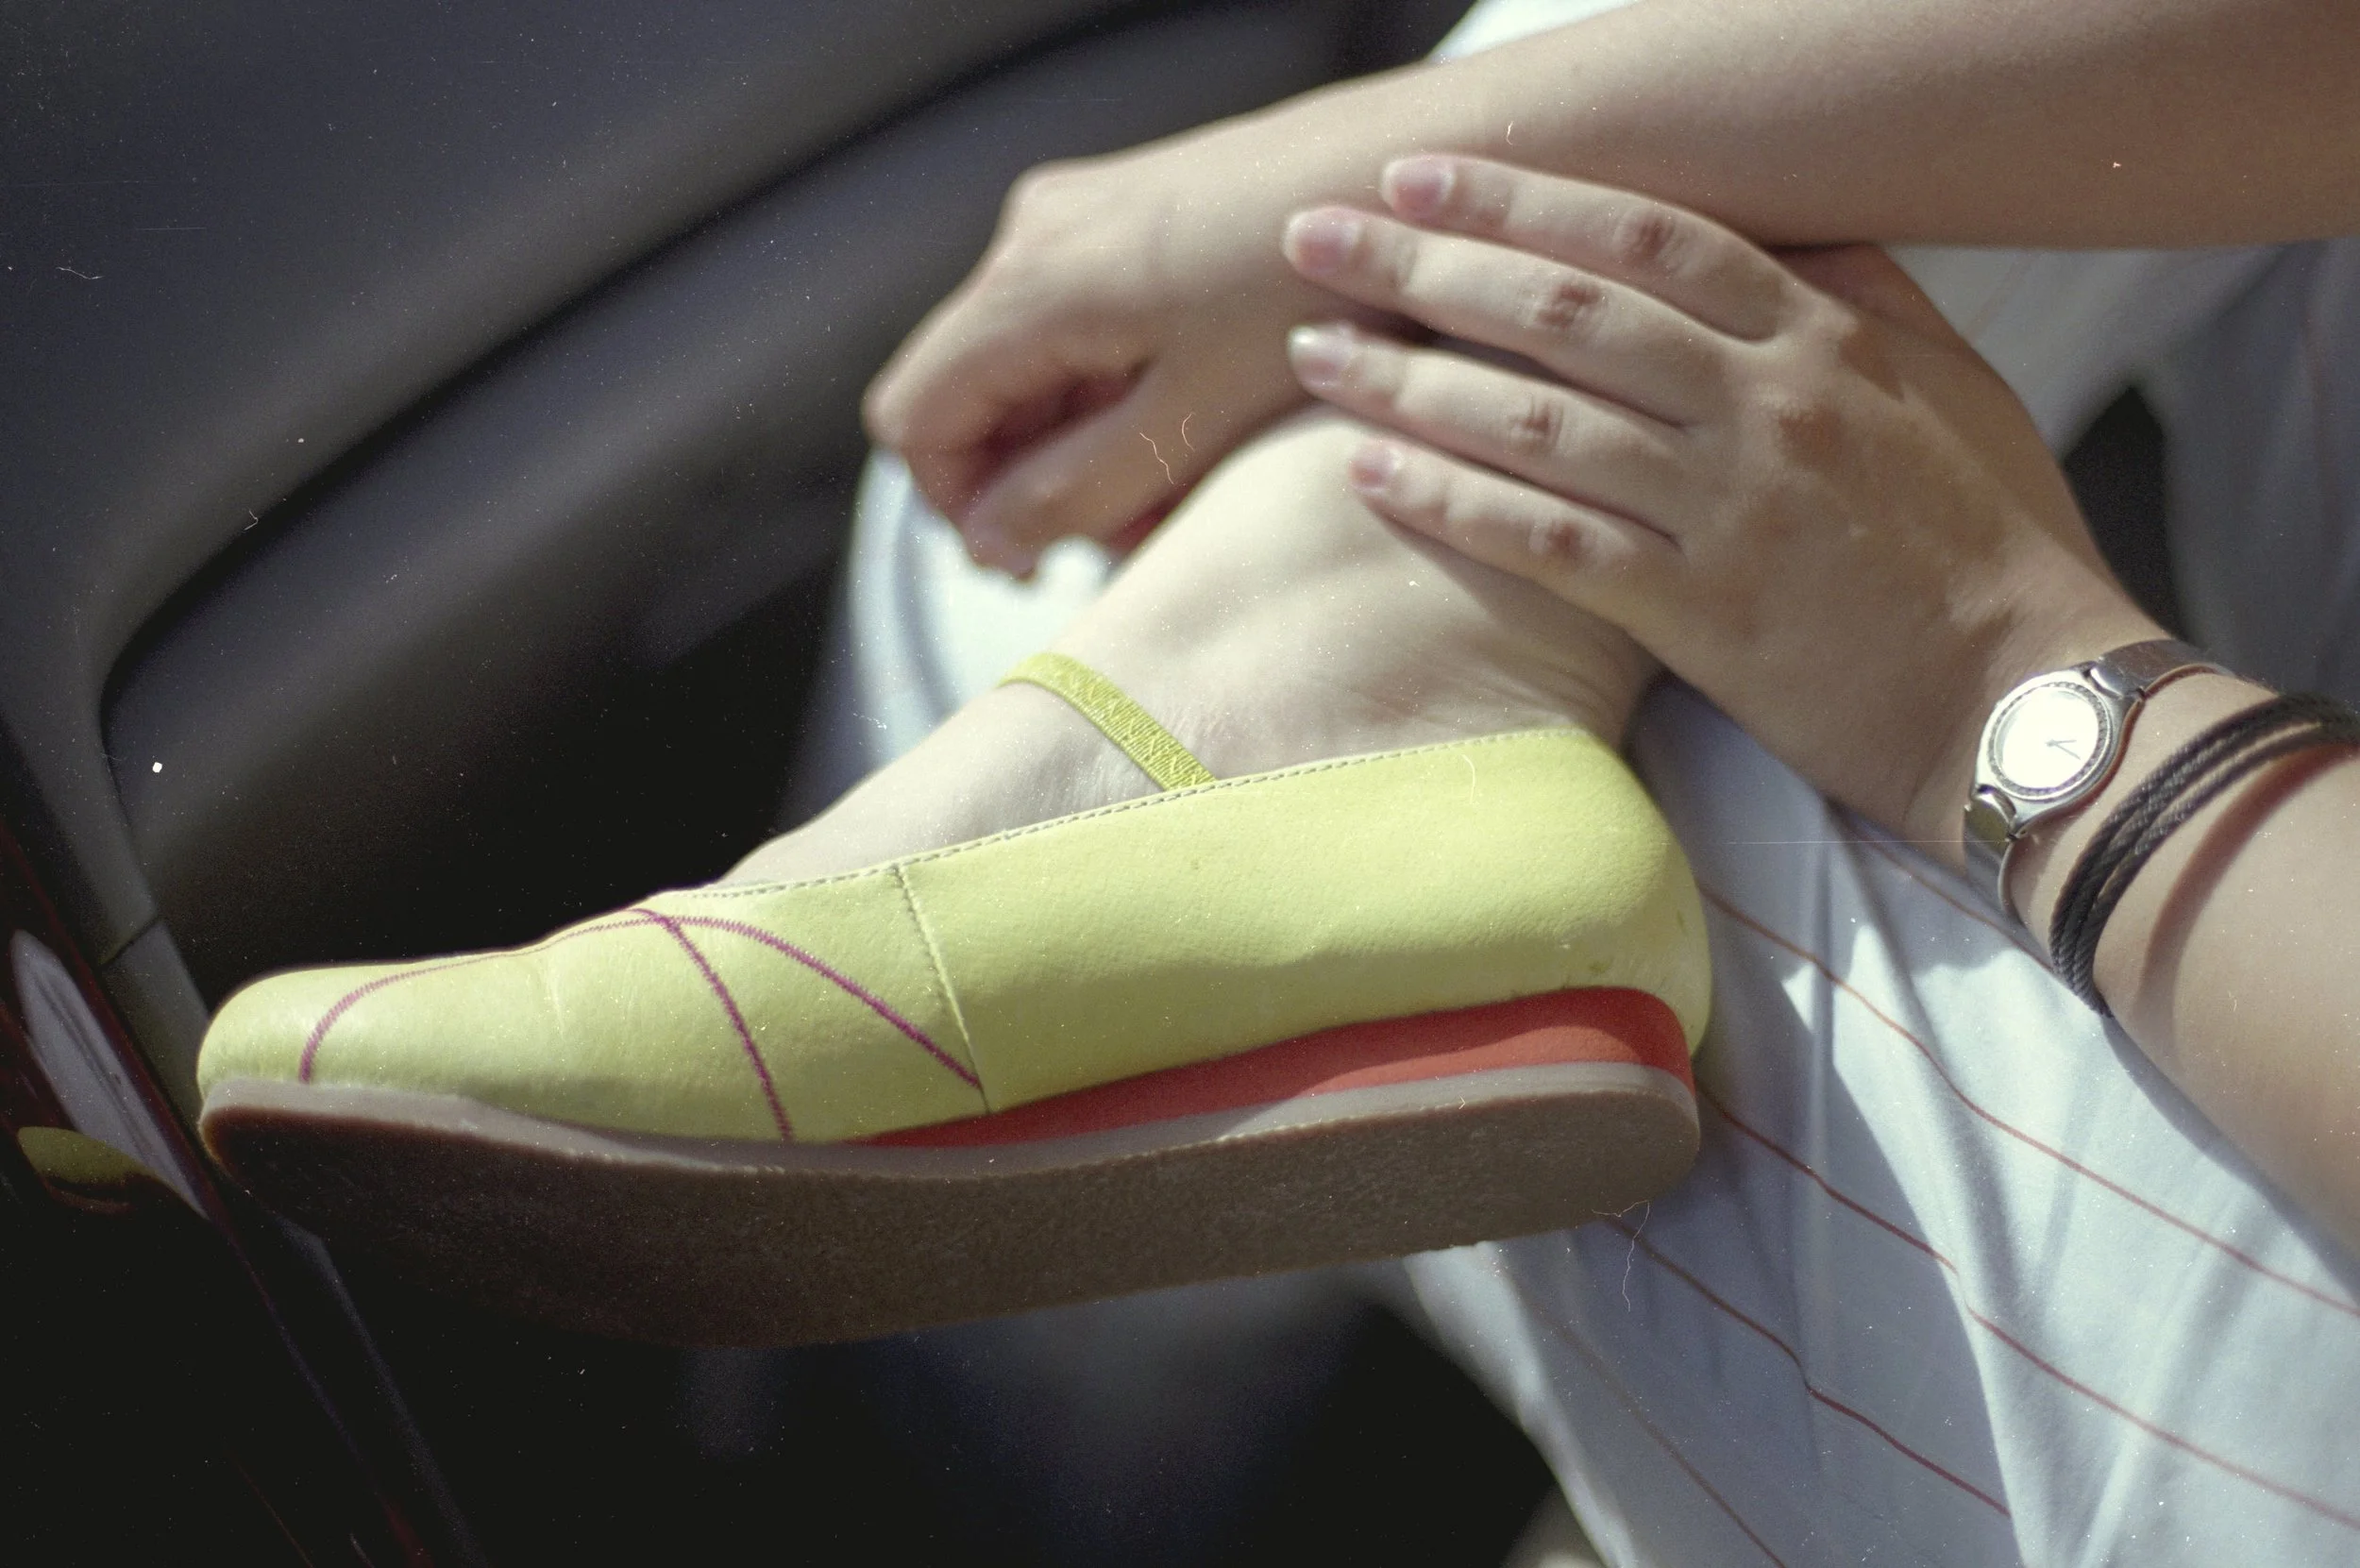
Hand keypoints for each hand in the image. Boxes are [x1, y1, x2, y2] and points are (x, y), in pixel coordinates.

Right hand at [863, 107, 1409, 571]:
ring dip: (1081, 444)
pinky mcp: (1130, 211)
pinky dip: (1116, 391)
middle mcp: (1034, 234)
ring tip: (1176, 495)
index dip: (956, 508)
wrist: (1414, 171)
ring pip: (1030, 364)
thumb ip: (1073, 493)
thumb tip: (988, 543)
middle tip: (1123, 540)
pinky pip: (1081, 323)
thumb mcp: (1190, 423)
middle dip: (1031, 481)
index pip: (915, 419)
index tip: (1029, 563)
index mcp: (1031, 285)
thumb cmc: (1314, 293)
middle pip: (969, 391)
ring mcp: (1082, 214)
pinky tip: (1195, 432)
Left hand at [1279, 156, 2160, 860]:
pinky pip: (1549, 544)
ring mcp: (1730, 509)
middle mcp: (1765, 404)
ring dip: (1408, 379)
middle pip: (1561, 309)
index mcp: (1822, 334)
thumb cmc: (1997, 538)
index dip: (1521, 197)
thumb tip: (1783, 223)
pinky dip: (1453, 503)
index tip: (1420, 175)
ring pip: (1535, 420)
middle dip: (1424, 263)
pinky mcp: (1701, 614)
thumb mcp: (1953, 381)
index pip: (1644, 235)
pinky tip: (1369, 472)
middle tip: (1316, 237)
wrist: (2035, 698)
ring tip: (1312, 350)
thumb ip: (1860, 293)